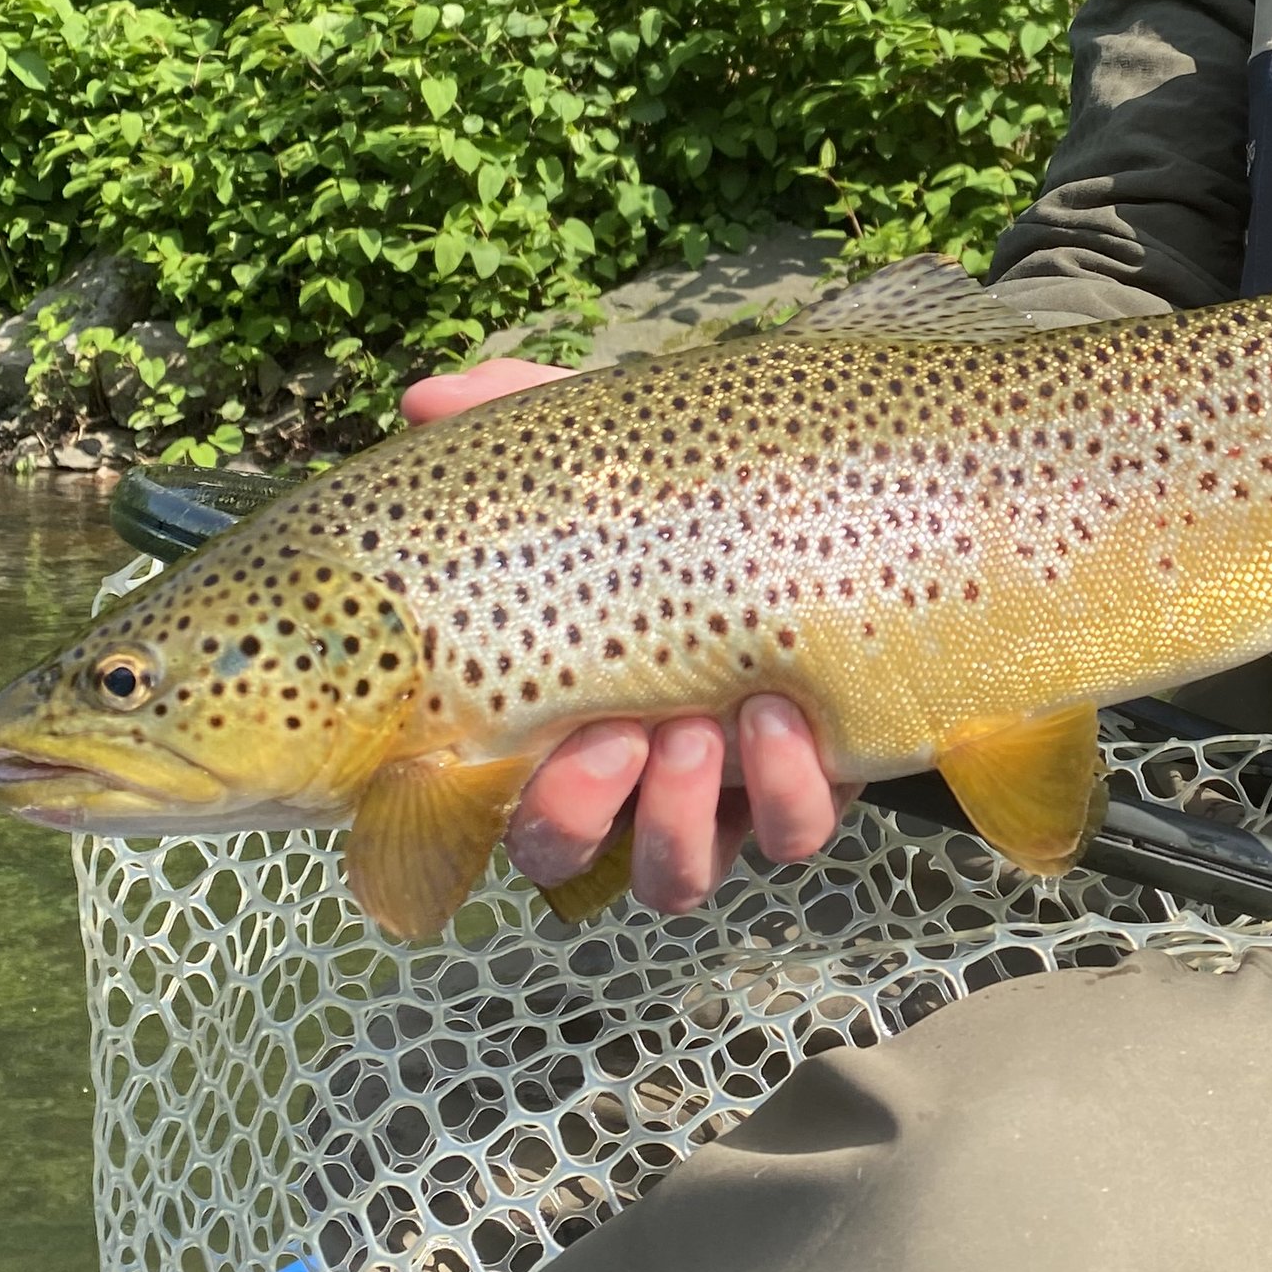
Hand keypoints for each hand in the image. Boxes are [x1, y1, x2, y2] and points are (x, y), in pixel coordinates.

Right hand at [399, 353, 853, 909]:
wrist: (849, 505)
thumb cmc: (696, 489)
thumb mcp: (611, 450)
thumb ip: (517, 415)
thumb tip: (422, 397)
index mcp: (546, 706)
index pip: (473, 803)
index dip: (475, 800)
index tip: (507, 736)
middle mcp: (618, 772)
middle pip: (555, 856)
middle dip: (573, 811)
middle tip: (618, 733)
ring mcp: (714, 793)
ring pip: (671, 874)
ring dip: (673, 817)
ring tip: (703, 726)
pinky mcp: (804, 790)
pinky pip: (789, 835)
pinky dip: (785, 793)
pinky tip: (784, 715)